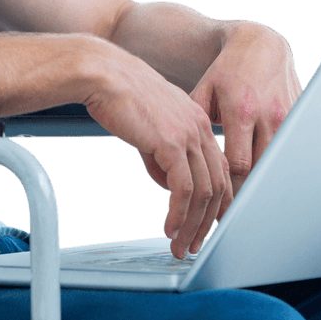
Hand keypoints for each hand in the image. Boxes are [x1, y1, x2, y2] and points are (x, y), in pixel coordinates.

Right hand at [82, 41, 231, 258]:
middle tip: (194, 244)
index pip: (219, 168)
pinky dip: (179, 214)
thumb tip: (165, 179)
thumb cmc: (117, 94)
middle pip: (218, 185)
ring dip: (193, 225)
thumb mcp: (149, 124)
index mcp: (197, 119)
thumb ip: (162, 151)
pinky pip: (183, 189)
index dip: (217, 201)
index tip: (206, 224)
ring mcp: (188, 134)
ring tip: (180, 244)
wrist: (101, 74)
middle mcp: (199, 126)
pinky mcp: (171, 143)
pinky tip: (168, 227)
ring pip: (204, 192)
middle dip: (207, 222)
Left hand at [191, 21, 302, 196]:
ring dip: (265, 187)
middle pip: (260, 170)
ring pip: (278, 165)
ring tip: (250, 209)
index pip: (237, 163)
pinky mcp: (301, 118)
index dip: (228, 190)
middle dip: (246, 197)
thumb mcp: (204, 91)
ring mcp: (289, 117)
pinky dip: (280, 169)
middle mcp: (268, 115)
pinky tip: (271, 187)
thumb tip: (175, 158)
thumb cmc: (227, 70)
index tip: (218, 209)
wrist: (261, 45)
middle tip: (233, 220)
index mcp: (240, 110)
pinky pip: (292, 152)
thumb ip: (193, 122)